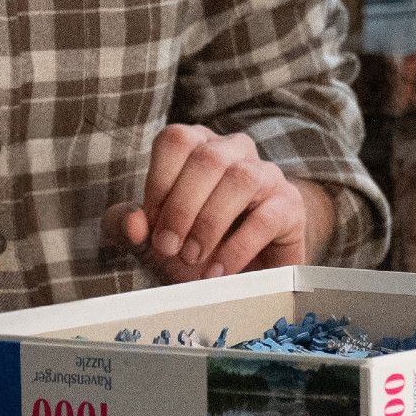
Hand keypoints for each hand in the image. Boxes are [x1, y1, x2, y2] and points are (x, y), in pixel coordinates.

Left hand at [100, 124, 331, 282]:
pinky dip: (237, 248)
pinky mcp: (290, 206)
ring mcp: (267, 175)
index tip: (151, 225)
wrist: (240, 275)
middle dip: (182, 207)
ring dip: (210, 224)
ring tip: (194, 259)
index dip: (159, 182)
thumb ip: (125, 227)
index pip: (177, 140)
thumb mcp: (148, 239)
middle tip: (169, 248)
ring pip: (241, 179)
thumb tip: (131, 223)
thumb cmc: (191, 247)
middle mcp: (235, 150)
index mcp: (198, 146)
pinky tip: (218, 271)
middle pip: (208, 157)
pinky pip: (267, 217)